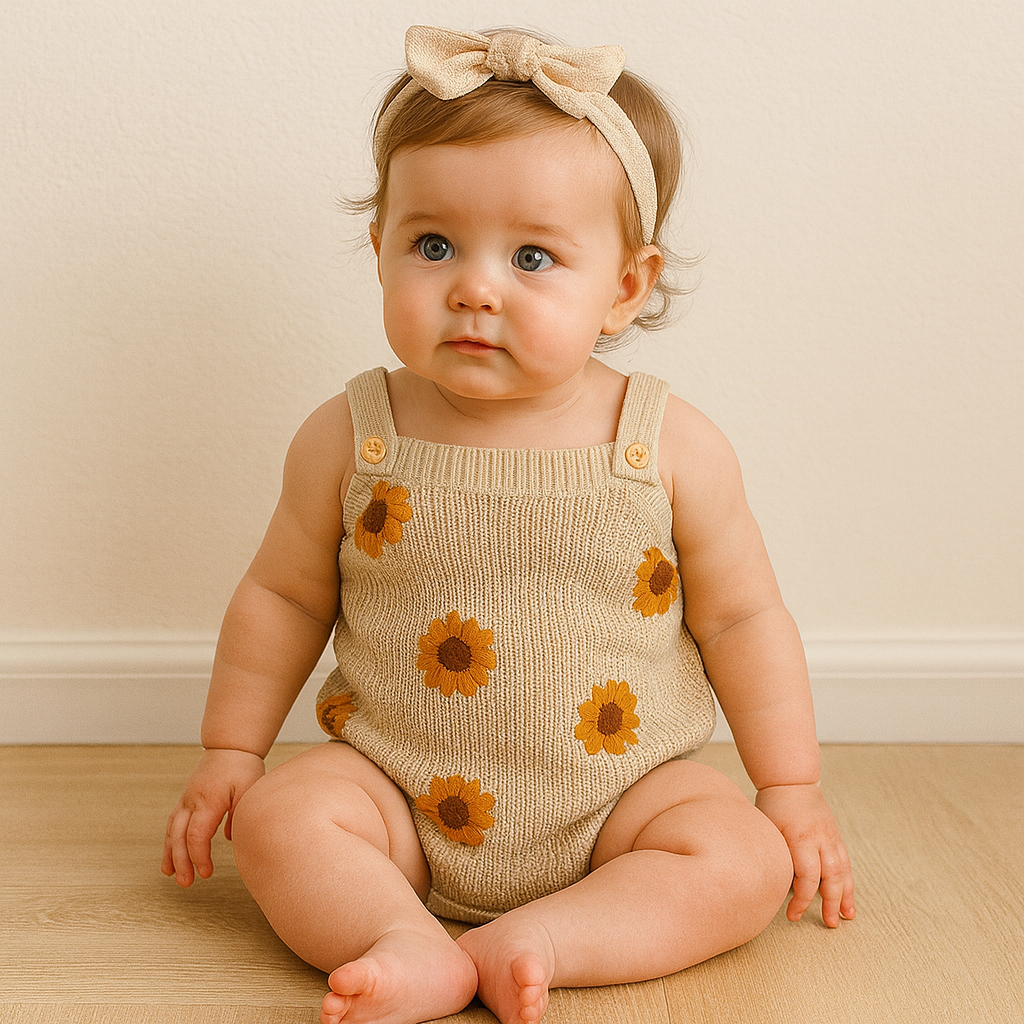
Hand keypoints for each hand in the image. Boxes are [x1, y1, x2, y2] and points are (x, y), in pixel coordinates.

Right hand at [161, 748, 265, 886]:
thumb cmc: (242, 766)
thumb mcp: (248, 789)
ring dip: (170, 854)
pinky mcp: (185, 799)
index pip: (197, 835)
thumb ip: (239, 815)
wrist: (229, 745)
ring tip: (171, 875)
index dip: (199, 857)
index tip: (206, 873)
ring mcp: (186, 799)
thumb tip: (229, 840)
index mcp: (208, 800)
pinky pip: (172, 823)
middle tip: (186, 884)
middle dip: (181, 862)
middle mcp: (192, 801)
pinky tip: (170, 854)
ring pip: (171, 831)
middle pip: (178, 836)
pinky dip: (169, 840)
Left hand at [755, 783, 854, 927]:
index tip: (792, 915)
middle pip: (831, 877)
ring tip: (847, 916)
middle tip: (829, 924)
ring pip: (843, 871)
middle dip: (830, 903)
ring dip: (846, 895)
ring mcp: (831, 838)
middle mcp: (820, 840)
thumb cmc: (774, 805)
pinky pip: (845, 862)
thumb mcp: (768, 828)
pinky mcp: (835, 837)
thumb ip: (777, 855)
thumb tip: (778, 885)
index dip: (801, 900)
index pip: (807, 877)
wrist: (791, 781)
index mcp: (800, 838)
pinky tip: (848, 895)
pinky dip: (848, 880)